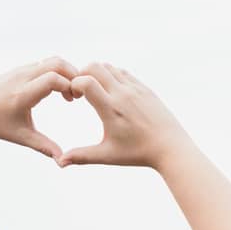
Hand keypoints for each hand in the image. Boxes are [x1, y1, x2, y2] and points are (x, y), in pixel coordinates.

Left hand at [0, 57, 79, 160]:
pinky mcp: (19, 68)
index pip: (53, 79)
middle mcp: (22, 77)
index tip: (74, 100)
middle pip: (56, 63)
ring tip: (68, 93)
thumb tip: (62, 160)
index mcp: (23, 94)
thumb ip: (44, 146)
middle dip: (73, 75)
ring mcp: (20, 70)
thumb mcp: (22, 137)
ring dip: (65, 73)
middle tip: (77, 93)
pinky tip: (57, 90)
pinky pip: (43, 64)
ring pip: (51, 60)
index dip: (69, 86)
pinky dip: (55, 72)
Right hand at [57, 63, 193, 169]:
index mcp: (111, 109)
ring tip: (95, 91)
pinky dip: (112, 76)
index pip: (85, 82)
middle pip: (94, 67)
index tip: (73, 97)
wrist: (171, 148)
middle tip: (80, 91)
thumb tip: (59, 162)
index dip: (73, 85)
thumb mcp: (108, 155)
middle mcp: (123, 94)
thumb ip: (82, 156)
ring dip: (97, 74)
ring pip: (109, 67)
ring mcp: (135, 89)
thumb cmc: (138, 153)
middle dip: (82, 74)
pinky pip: (123, 72)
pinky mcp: (144, 88)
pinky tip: (110, 91)